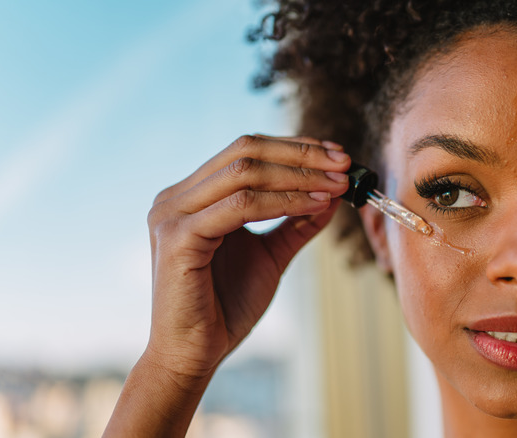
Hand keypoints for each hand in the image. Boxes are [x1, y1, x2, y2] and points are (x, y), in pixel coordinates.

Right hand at [143, 134, 349, 380]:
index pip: (246, 151)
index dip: (295, 147)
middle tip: (344, 164)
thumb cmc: (226, 307)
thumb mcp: (270, 255)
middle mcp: (176, 197)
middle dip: (301, 154)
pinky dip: (283, 202)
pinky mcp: (177, 238)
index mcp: (192, 196)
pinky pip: (240, 206)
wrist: (194, 355)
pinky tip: (315, 204)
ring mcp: (172, 214)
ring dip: (299, 176)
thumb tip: (333, 194)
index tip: (337, 155)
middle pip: (245, 151)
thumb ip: (296, 223)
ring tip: (337, 185)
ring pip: (244, 173)